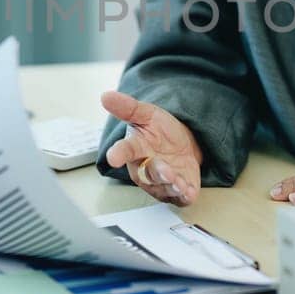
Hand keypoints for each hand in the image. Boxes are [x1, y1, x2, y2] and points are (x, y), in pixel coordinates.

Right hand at [100, 91, 202, 205]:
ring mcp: (161, 182)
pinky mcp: (178, 191)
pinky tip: (189, 190)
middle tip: (164, 169)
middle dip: (156, 172)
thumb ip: (128, 107)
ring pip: (163, 188)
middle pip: (146, 174)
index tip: (113, 157)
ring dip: (171, 185)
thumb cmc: (160, 131)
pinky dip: (184, 196)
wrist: (183, 144)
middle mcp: (145, 169)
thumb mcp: (147, 114)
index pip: (124, 150)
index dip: (118, 154)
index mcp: (135, 149)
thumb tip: (106, 96)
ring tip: (179, 181)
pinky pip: (180, 198)